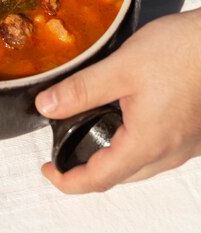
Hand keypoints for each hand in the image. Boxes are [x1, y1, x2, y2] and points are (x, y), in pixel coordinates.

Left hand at [35, 8, 200, 192]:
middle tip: (65, 151)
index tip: (48, 169)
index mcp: (147, 143)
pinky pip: (160, 148)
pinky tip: (127, 118)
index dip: (68, 180)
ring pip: (142, 164)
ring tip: (90, 131)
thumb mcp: (121, 67)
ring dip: (114, 156)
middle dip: (89, 169)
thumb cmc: (181, 51)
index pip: (99, 179)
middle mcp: (170, 152)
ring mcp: (186, 144)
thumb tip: (46, 106)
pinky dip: (136, 143)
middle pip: (121, 176)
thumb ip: (81, 89)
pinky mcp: (195, 130)